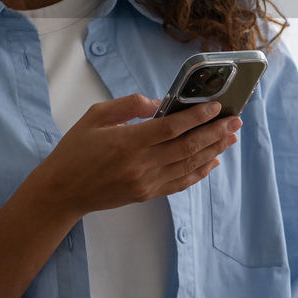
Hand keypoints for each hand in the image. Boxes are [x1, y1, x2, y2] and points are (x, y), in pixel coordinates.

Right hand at [33, 93, 241, 219]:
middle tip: (235, 120)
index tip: (217, 106)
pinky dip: (199, 172)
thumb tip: (160, 103)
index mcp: (127, 142)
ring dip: (213, 150)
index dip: (197, 117)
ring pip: (189, 166)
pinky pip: (180, 183)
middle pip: (187, 147)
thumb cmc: (76, 149)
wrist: (62, 191)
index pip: (172, 128)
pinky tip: (213, 161)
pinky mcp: (146, 194)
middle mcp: (141, 164)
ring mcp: (146, 182)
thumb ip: (129, 106)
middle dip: (215, 132)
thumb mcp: (95, 116)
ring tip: (231, 137)